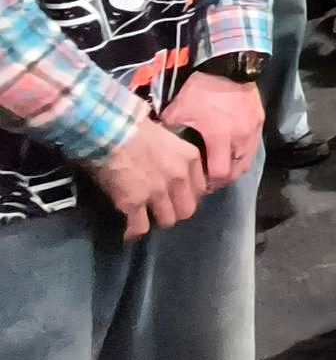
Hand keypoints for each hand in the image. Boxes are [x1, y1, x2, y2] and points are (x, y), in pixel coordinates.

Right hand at [90, 118, 205, 240]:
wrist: (111, 131)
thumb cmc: (136, 129)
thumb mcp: (167, 138)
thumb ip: (175, 157)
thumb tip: (170, 169)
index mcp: (190, 158)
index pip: (201, 189)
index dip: (188, 195)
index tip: (177, 196)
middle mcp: (179, 177)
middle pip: (187, 209)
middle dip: (175, 211)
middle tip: (161, 209)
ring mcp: (158, 192)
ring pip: (167, 220)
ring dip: (156, 220)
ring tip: (144, 216)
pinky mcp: (134, 203)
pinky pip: (140, 227)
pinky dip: (133, 230)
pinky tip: (128, 230)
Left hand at [162, 71, 262, 190]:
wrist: (227, 64)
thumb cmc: (202, 89)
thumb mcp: (178, 110)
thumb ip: (170, 132)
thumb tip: (158, 147)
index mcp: (221, 137)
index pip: (221, 173)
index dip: (211, 184)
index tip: (200, 184)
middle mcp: (242, 138)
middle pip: (237, 171)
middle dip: (224, 179)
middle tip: (210, 179)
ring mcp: (254, 129)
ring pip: (248, 159)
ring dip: (235, 166)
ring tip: (222, 164)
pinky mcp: (260, 120)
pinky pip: (254, 145)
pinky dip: (243, 152)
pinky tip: (232, 147)